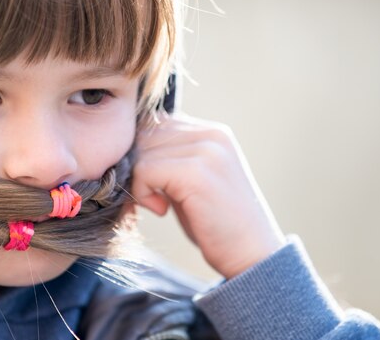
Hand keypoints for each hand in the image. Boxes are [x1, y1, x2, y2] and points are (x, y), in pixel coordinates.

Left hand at [132, 113, 285, 278]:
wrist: (253, 255)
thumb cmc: (216, 223)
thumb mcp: (192, 180)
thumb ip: (169, 159)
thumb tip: (127, 151)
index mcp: (212, 132)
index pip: (156, 124)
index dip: (143, 154)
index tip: (151, 185)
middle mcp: (211, 134)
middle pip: (145, 136)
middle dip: (138, 168)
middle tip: (150, 198)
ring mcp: (205, 151)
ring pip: (142, 152)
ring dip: (140, 183)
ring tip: (159, 204)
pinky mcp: (195, 172)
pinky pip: (145, 170)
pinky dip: (142, 193)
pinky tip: (161, 210)